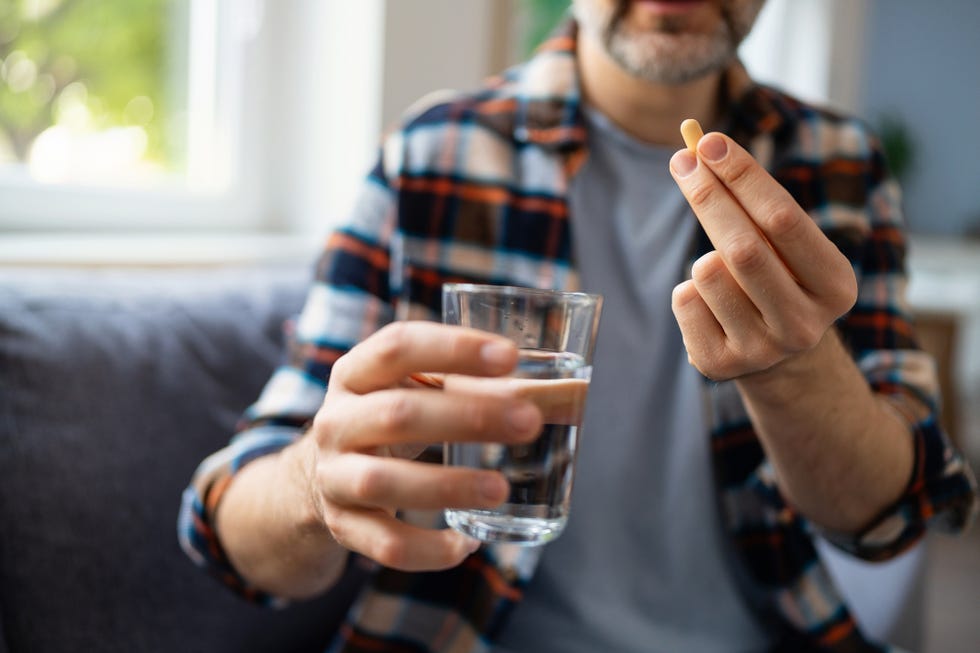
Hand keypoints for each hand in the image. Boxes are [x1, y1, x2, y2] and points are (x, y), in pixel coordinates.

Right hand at [304, 321, 542, 570]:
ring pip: (383, 482)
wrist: (322, 472)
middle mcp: (337, 420)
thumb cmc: (394, 418)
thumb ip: (489, 388)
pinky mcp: (343, 524)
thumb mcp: (424, 392)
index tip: (510, 355)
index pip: (398, 346)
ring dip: (447, 485)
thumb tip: (577, 393)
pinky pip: (384, 543)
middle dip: (468, 418)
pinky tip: (465, 545)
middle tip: (529, 423)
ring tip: (501, 488)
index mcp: (358, 372)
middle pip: (398, 414)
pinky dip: (427, 550)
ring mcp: (334, 475)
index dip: (453, 348)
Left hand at [668, 132, 857, 380]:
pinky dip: (689, 290)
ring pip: (707, 273)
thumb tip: (699, 147)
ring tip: (722, 272)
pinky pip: (684, 301)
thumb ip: (752, 201)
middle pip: (742, 247)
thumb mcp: (784, 244)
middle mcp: (803, 324)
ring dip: (704, 257)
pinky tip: (712, 305)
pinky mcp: (719, 365)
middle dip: (708, 196)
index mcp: (835, 285)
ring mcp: (761, 350)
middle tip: (681, 159)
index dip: (743, 176)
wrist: (779, 358)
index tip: (709, 142)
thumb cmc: (780, 278)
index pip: (784, 218)